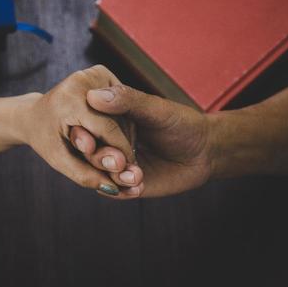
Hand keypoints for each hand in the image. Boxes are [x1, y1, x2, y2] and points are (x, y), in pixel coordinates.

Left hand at [16, 65, 139, 194]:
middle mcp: (83, 79)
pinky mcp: (101, 71)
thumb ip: (84, 175)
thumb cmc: (45, 140)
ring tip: (119, 153)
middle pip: (117, 120)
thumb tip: (114, 189)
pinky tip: (115, 137)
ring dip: (125, 135)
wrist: (33, 115)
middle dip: (123, 145)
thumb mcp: (60, 161)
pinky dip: (122, 122)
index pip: (108, 129)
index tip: (130, 170)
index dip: (121, 152)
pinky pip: (120, 103)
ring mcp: (93, 72)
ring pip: (122, 111)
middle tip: (127, 166)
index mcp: (71, 100)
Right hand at [69, 83, 213, 197]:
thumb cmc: (182, 123)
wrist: (205, 152)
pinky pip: (114, 192)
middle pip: (88, 153)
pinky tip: (139, 185)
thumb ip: (127, 101)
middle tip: (118, 160)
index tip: (87, 141)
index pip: (85, 127)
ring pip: (98, 174)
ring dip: (112, 176)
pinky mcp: (127, 185)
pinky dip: (122, 190)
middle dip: (98, 158)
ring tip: (136, 175)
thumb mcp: (156, 109)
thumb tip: (94, 95)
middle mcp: (109, 142)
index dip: (82, 134)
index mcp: (110, 120)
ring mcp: (117, 165)